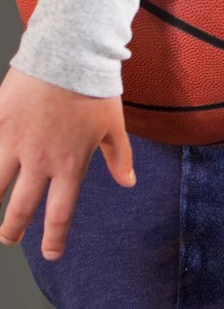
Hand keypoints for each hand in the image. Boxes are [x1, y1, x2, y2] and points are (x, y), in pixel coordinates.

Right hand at [0, 69, 135, 260]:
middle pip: (21, 208)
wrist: (68, 56)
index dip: (54, 238)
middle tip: (9, 239)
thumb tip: (128, 183)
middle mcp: (40, 161)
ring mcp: (13, 143)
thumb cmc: (95, 91)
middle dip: (13, 230)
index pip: (60, 213)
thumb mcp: (114, 127)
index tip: (51, 253)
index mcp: (70, 165)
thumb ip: (119, 158)